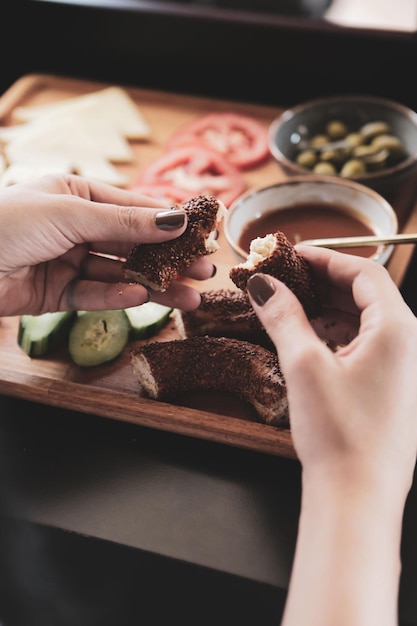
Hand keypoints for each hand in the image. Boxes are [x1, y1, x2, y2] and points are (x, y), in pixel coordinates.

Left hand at [0, 174, 214, 315]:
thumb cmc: (7, 222)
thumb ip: (125, 221)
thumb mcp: (71, 213)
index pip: (133, 208)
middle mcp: (74, 226)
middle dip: (167, 260)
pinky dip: (116, 299)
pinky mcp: (56, 293)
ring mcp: (66, 260)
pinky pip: (93, 295)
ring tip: (188, 299)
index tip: (201, 235)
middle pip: (131, 245)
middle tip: (204, 273)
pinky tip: (140, 299)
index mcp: (76, 194)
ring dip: (152, 286)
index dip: (168, 223)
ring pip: (118, 275)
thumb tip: (176, 219)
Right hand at [247, 245, 416, 484]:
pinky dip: (333, 334)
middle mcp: (408, 343)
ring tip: (288, 309)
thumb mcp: (304, 365)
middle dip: (321, 283)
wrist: (358, 497)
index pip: (362, 271)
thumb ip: (283, 317)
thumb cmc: (340, 434)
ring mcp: (401, 367)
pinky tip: (306, 340)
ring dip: (325, 309)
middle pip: (364, 293)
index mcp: (398, 328)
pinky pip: (362, 344)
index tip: (289, 254)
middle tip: (282, 279)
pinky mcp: (390, 386)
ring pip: (361, 320)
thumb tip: (262, 284)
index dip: (323, 258)